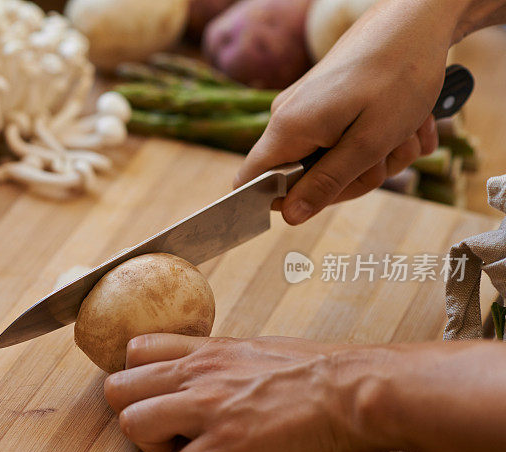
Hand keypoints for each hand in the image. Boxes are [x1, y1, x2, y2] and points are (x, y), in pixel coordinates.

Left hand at [104, 334, 389, 451]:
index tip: (160, 396)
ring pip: (131, 424)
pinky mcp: (227, 445)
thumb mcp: (259, 350)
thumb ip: (225, 362)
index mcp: (206, 350)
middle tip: (167, 429)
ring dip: (152, 447)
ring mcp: (208, 408)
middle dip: (134, 414)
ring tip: (185, 451)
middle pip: (117, 388)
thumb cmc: (321, 370)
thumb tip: (215, 377)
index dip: (138, 379)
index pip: (134, 350)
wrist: (360, 388)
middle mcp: (197, 373)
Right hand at [235, 0, 462, 224]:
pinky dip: (382, 138)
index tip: (320, 200)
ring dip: (378, 157)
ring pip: (333, 160)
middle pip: (302, 178)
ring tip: (405, 132)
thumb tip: (288, 215)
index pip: (250, 182)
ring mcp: (308, 108)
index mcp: (288, 129)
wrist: (416, 19)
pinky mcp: (327, 101)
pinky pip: (347, 138)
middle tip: (386, 158)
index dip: (278, 201)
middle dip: (352, 179)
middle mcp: (289, 118)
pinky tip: (408, 123)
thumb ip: (325, 184)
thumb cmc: (397, 77)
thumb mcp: (367, 144)